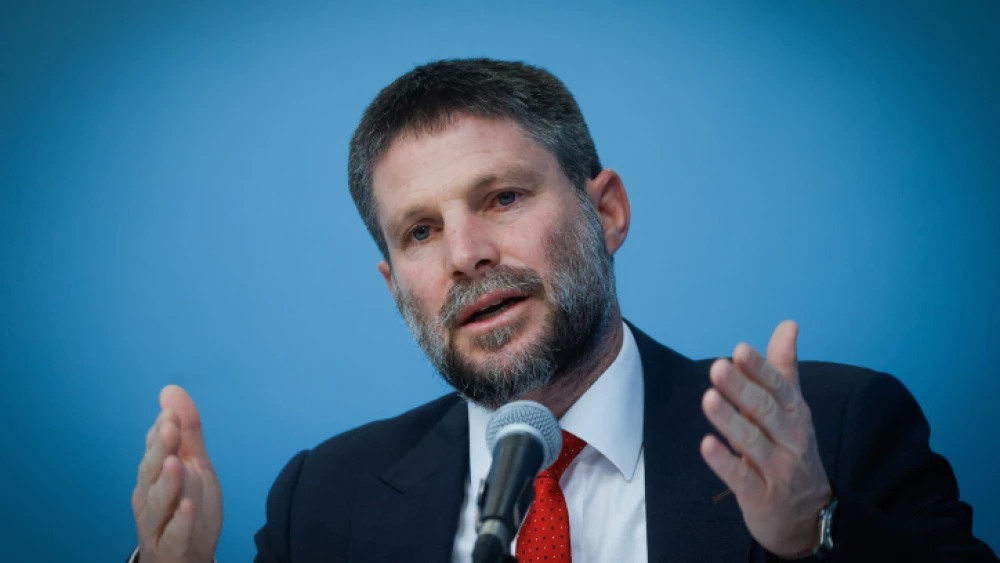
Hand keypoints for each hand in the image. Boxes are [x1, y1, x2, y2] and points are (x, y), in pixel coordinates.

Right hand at [132, 385, 222, 562]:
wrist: (186, 556)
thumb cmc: (186, 506)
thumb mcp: (193, 465)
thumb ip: (186, 431)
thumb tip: (170, 390)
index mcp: (154, 475)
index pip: (155, 449)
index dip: (163, 431)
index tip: (171, 412)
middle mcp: (149, 497)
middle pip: (151, 472)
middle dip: (159, 450)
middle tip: (169, 428)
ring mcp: (157, 523)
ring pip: (157, 502)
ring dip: (166, 482)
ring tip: (176, 462)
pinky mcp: (170, 547)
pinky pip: (173, 535)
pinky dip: (179, 522)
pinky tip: (188, 507)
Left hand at [699, 321, 831, 558]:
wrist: (809, 515)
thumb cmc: (792, 451)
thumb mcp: (792, 409)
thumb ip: (784, 368)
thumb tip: (788, 324)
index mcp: (796, 414)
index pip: (779, 387)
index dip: (760, 369)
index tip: (741, 349)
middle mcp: (790, 439)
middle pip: (765, 411)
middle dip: (742, 389)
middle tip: (718, 367)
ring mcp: (777, 469)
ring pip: (752, 441)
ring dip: (730, 420)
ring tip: (708, 399)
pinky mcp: (760, 496)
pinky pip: (741, 477)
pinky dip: (725, 462)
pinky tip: (707, 445)